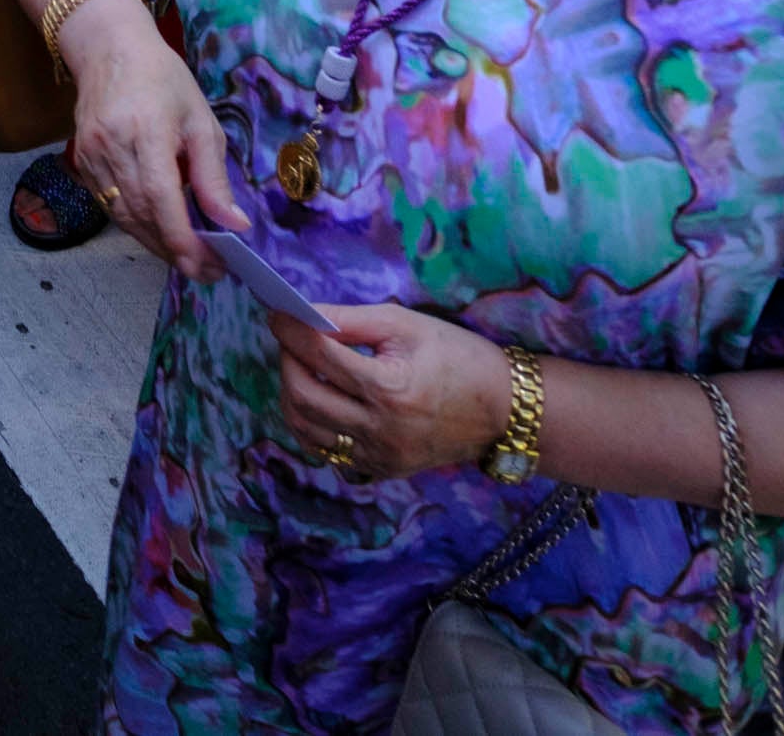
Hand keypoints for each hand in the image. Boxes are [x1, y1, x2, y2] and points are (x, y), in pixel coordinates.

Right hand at [58, 2, 243, 271]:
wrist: (108, 49)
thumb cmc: (162, 79)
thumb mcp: (200, 121)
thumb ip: (213, 176)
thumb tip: (233, 225)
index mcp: (146, 131)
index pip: (160, 198)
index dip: (182, 238)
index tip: (207, 266)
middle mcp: (112, 148)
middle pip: (141, 216)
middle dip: (175, 251)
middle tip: (208, 271)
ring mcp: (90, 157)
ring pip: (123, 217)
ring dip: (156, 244)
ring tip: (189, 259)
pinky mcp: (81, 163)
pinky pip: (109, 206)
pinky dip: (136, 225)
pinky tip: (159, 232)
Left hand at [269, 304, 513, 482]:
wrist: (505, 411)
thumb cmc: (459, 358)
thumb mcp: (407, 325)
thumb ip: (350, 320)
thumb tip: (302, 314)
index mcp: (390, 389)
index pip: (319, 355)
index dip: (291, 329)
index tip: (278, 313)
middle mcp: (381, 430)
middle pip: (301, 395)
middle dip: (286, 360)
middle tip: (291, 339)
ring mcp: (380, 456)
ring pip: (305, 428)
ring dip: (292, 393)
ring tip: (302, 367)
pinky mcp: (381, 470)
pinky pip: (327, 450)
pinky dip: (311, 424)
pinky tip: (319, 400)